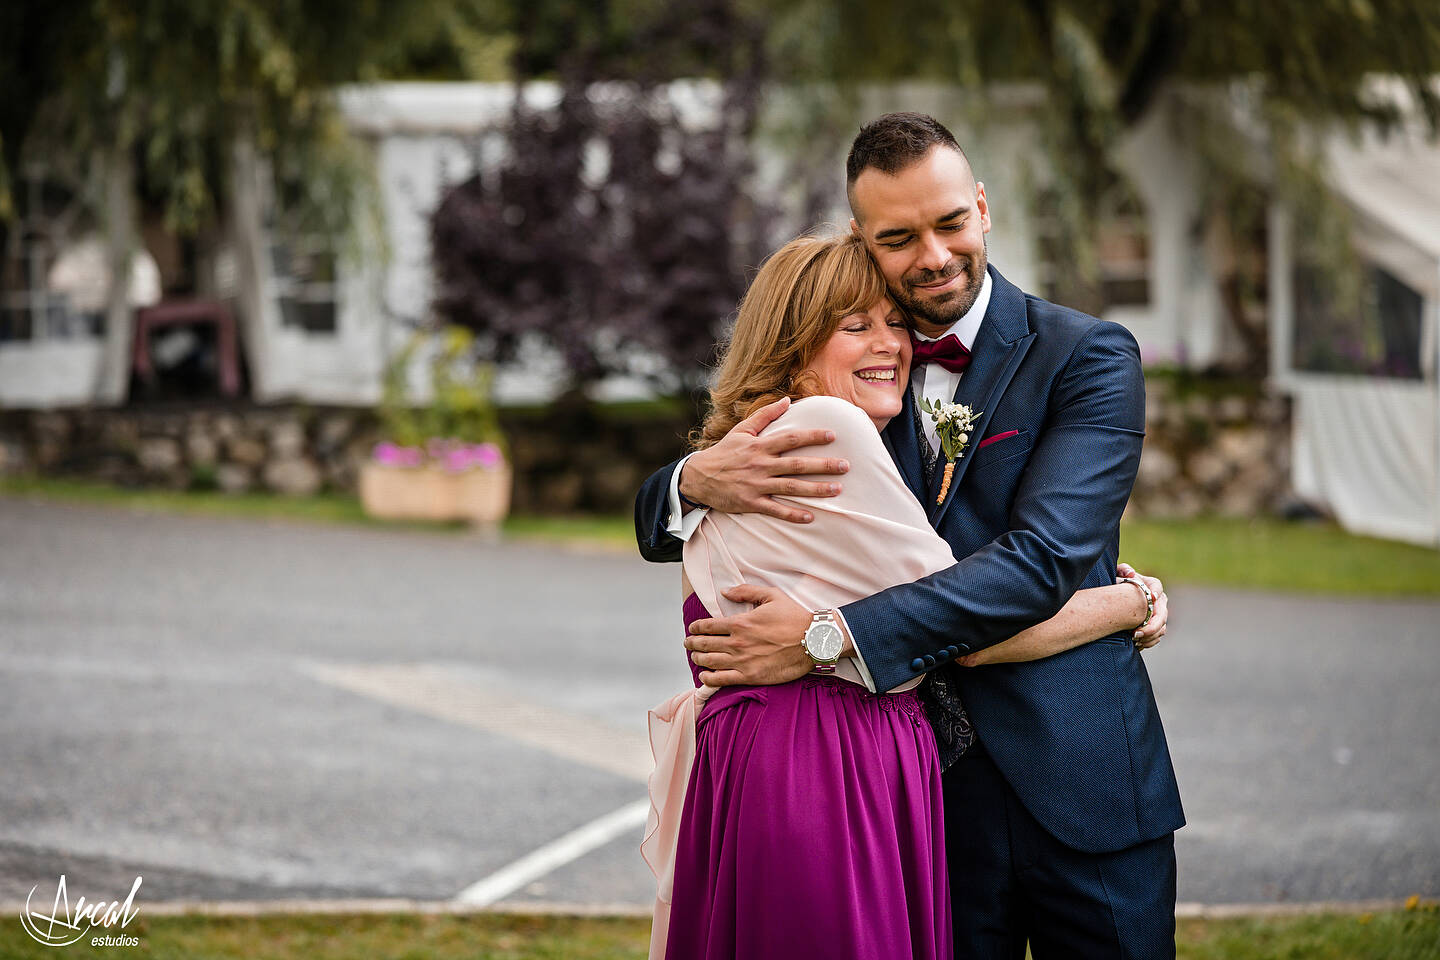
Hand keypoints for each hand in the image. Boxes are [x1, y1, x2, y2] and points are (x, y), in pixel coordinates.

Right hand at [679, 396, 848, 522]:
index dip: (812, 436)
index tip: (833, 435)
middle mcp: (760, 465)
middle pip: (797, 465)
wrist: (698, 477)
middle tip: (845, 466)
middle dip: (823, 465)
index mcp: (760, 446)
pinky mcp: (751, 503)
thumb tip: (787, 399)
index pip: (791, 439)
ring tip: (837, 490)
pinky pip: (775, 509)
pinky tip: (811, 516)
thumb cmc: (724, 452)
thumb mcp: (742, 430)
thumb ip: (765, 415)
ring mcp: (756, 485)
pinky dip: (792, 514)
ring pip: (791, 487)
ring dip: (815, 489)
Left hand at [684, 584, 814, 686]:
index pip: (707, 625)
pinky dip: (708, 678)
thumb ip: (745, 591)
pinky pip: (721, 680)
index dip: (696, 627)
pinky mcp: (750, 676)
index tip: (692, 628)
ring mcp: (742, 661)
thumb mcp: (771, 596)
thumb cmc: (794, 617)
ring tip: (695, 656)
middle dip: (692, 643)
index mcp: (741, 622)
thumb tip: (724, 591)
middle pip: (704, 644)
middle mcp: (738, 642)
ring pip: (709, 661)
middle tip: (688, 642)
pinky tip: (704, 675)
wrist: (814, 641)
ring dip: (698, 658)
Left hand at [1118, 561, 1166, 649]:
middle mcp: (1160, 600)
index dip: (1155, 593)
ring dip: (1150, 636)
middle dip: (1151, 626)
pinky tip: (1137, 644)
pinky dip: (1148, 642)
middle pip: (1162, 615)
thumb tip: (1130, 574)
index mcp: (1152, 585)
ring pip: (1161, 629)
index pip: (1157, 588)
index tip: (1151, 597)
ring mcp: (1160, 614)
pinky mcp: (1157, 626)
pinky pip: (1157, 637)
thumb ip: (1123, 570)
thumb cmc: (1118, 584)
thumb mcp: (1118, 575)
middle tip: (1136, 633)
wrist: (1118, 600)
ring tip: (1134, 639)